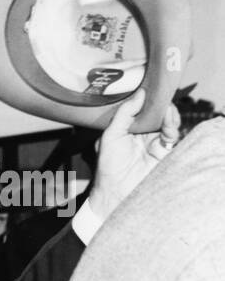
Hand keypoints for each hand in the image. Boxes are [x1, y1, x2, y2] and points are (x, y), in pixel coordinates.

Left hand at [88, 87, 180, 221]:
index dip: (144, 99)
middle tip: (160, 95)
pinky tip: (169, 117)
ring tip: (165, 107)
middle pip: (154, 113)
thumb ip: (125, 114)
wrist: (116, 192)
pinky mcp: (164, 151)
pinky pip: (172, 133)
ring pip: (165, 121)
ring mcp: (153, 142)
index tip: (149, 88)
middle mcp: (140, 134)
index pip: (138, 110)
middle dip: (158, 104)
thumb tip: (140, 94)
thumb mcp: (110, 135)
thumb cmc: (108, 168)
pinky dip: (172, 124)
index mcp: (125, 130)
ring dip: (167, 112)